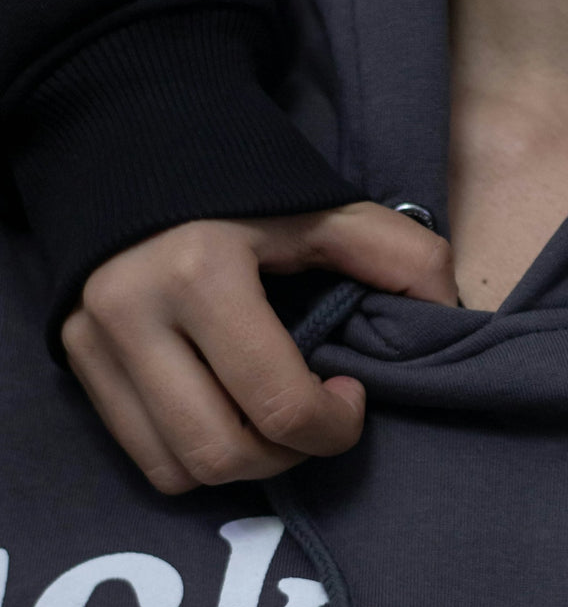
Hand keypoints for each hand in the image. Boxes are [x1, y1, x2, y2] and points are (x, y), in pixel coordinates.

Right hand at [62, 205, 458, 493]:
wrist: (137, 138)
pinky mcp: (76, 355)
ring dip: (240, 464)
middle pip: (221, 453)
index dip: (334, 427)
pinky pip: (141, 453)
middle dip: (288, 457)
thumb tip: (451, 321)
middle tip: (315, 419)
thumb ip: (403, 257)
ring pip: (175, 468)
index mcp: (201, 272)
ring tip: (270, 418)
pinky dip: (193, 454)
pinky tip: (227, 409)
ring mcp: (95, 339)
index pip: (277, 406)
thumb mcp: (327, 206)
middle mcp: (134, 313)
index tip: (351, 394)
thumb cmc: (244, 177)